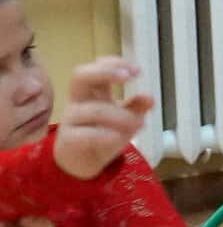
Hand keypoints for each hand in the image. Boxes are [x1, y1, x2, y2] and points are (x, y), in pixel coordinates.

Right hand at [52, 58, 152, 180]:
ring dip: (120, 116)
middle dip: (104, 72)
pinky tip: (119, 138)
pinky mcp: (69, 139)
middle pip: (80, 76)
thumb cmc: (103, 134)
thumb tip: (150, 98)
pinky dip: (107, 135)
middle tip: (128, 77)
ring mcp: (71, 119)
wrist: (82, 163)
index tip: (137, 70)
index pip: (96, 67)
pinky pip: (86, 134)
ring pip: (93, 110)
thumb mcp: (125, 119)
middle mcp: (78, 100)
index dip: (113, 63)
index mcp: (91, 91)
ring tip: (139, 123)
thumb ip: (137, 108)